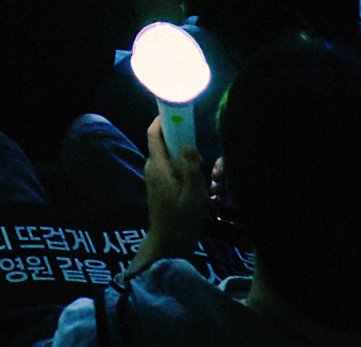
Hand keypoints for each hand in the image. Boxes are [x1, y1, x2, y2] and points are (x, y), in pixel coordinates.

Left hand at [140, 111, 209, 264]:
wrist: (168, 246)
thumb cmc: (181, 222)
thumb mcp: (193, 196)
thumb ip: (191, 168)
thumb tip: (187, 145)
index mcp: (158, 166)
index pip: (153, 133)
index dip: (163, 118)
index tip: (181, 113)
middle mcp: (153, 168)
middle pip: (168, 144)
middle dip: (187, 146)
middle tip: (205, 163)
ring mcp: (156, 178)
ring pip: (174, 159)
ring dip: (190, 164)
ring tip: (207, 182)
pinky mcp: (162, 187)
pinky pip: (175, 171)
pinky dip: (188, 175)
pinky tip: (202, 191)